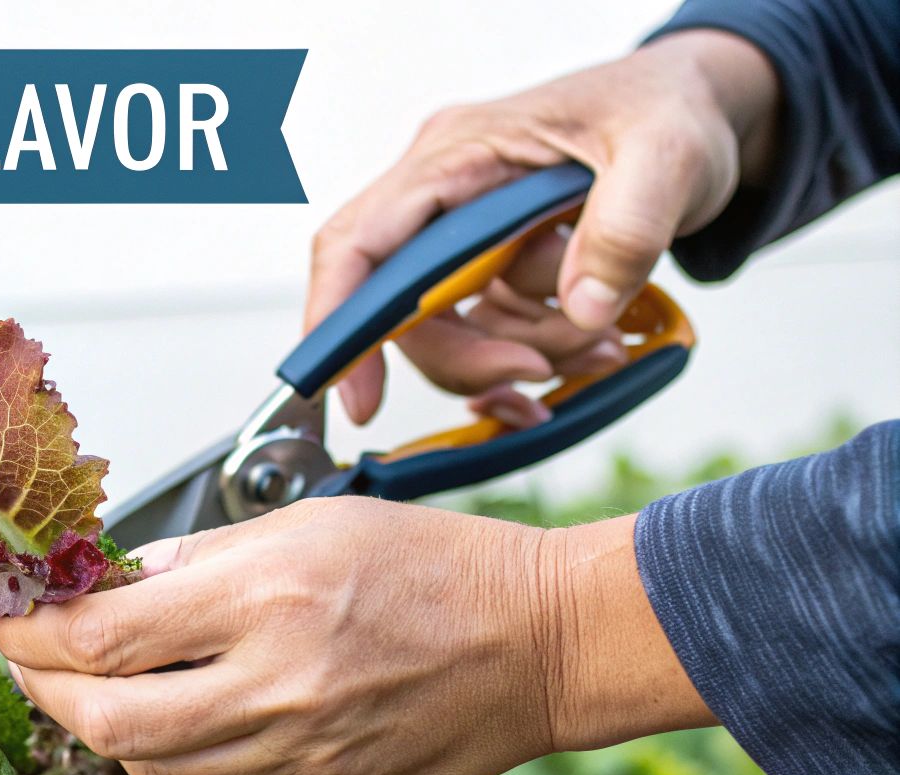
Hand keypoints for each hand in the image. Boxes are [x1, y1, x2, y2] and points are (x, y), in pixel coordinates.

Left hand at [0, 499, 715, 774]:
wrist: (540, 643)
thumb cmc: (435, 566)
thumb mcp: (309, 522)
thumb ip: (198, 555)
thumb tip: (113, 577)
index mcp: (268, 597)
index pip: (100, 634)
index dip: (27, 628)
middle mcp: (278, 688)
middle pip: (103, 719)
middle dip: (41, 687)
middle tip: (23, 653)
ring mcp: (301, 759)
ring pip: (149, 767)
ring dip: (101, 724)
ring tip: (92, 681)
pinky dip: (174, 757)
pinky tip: (176, 716)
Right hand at [312, 29, 778, 427]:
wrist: (701, 110)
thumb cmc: (672, 109)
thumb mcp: (671, 154)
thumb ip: (628, 228)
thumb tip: (583, 308)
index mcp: (457, 154)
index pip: (360, 245)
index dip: (340, 323)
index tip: (357, 397)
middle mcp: (444, 197)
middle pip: (406, 311)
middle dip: (471, 356)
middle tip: (540, 372)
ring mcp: (468, 238)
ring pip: (455, 335)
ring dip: (526, 356)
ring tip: (606, 343)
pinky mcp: (497, 270)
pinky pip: (491, 338)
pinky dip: (535, 359)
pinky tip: (589, 353)